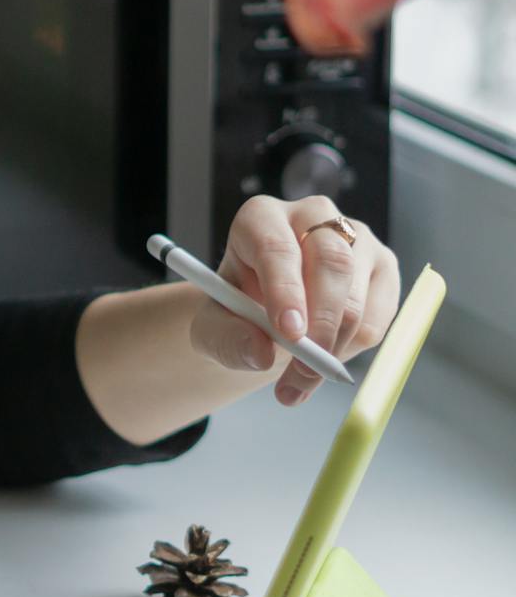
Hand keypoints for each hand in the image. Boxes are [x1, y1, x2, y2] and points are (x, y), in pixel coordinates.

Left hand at [196, 196, 400, 406]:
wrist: (263, 320)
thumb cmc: (234, 314)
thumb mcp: (213, 329)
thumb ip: (228, 339)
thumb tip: (260, 353)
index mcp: (260, 218)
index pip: (277, 246)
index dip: (285, 288)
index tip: (288, 332)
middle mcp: (312, 216)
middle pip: (331, 262)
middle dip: (321, 322)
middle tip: (303, 367)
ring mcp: (355, 238)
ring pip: (357, 294)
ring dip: (334, 346)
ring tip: (300, 379)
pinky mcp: (383, 267)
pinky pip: (378, 315)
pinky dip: (354, 347)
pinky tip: (325, 358)